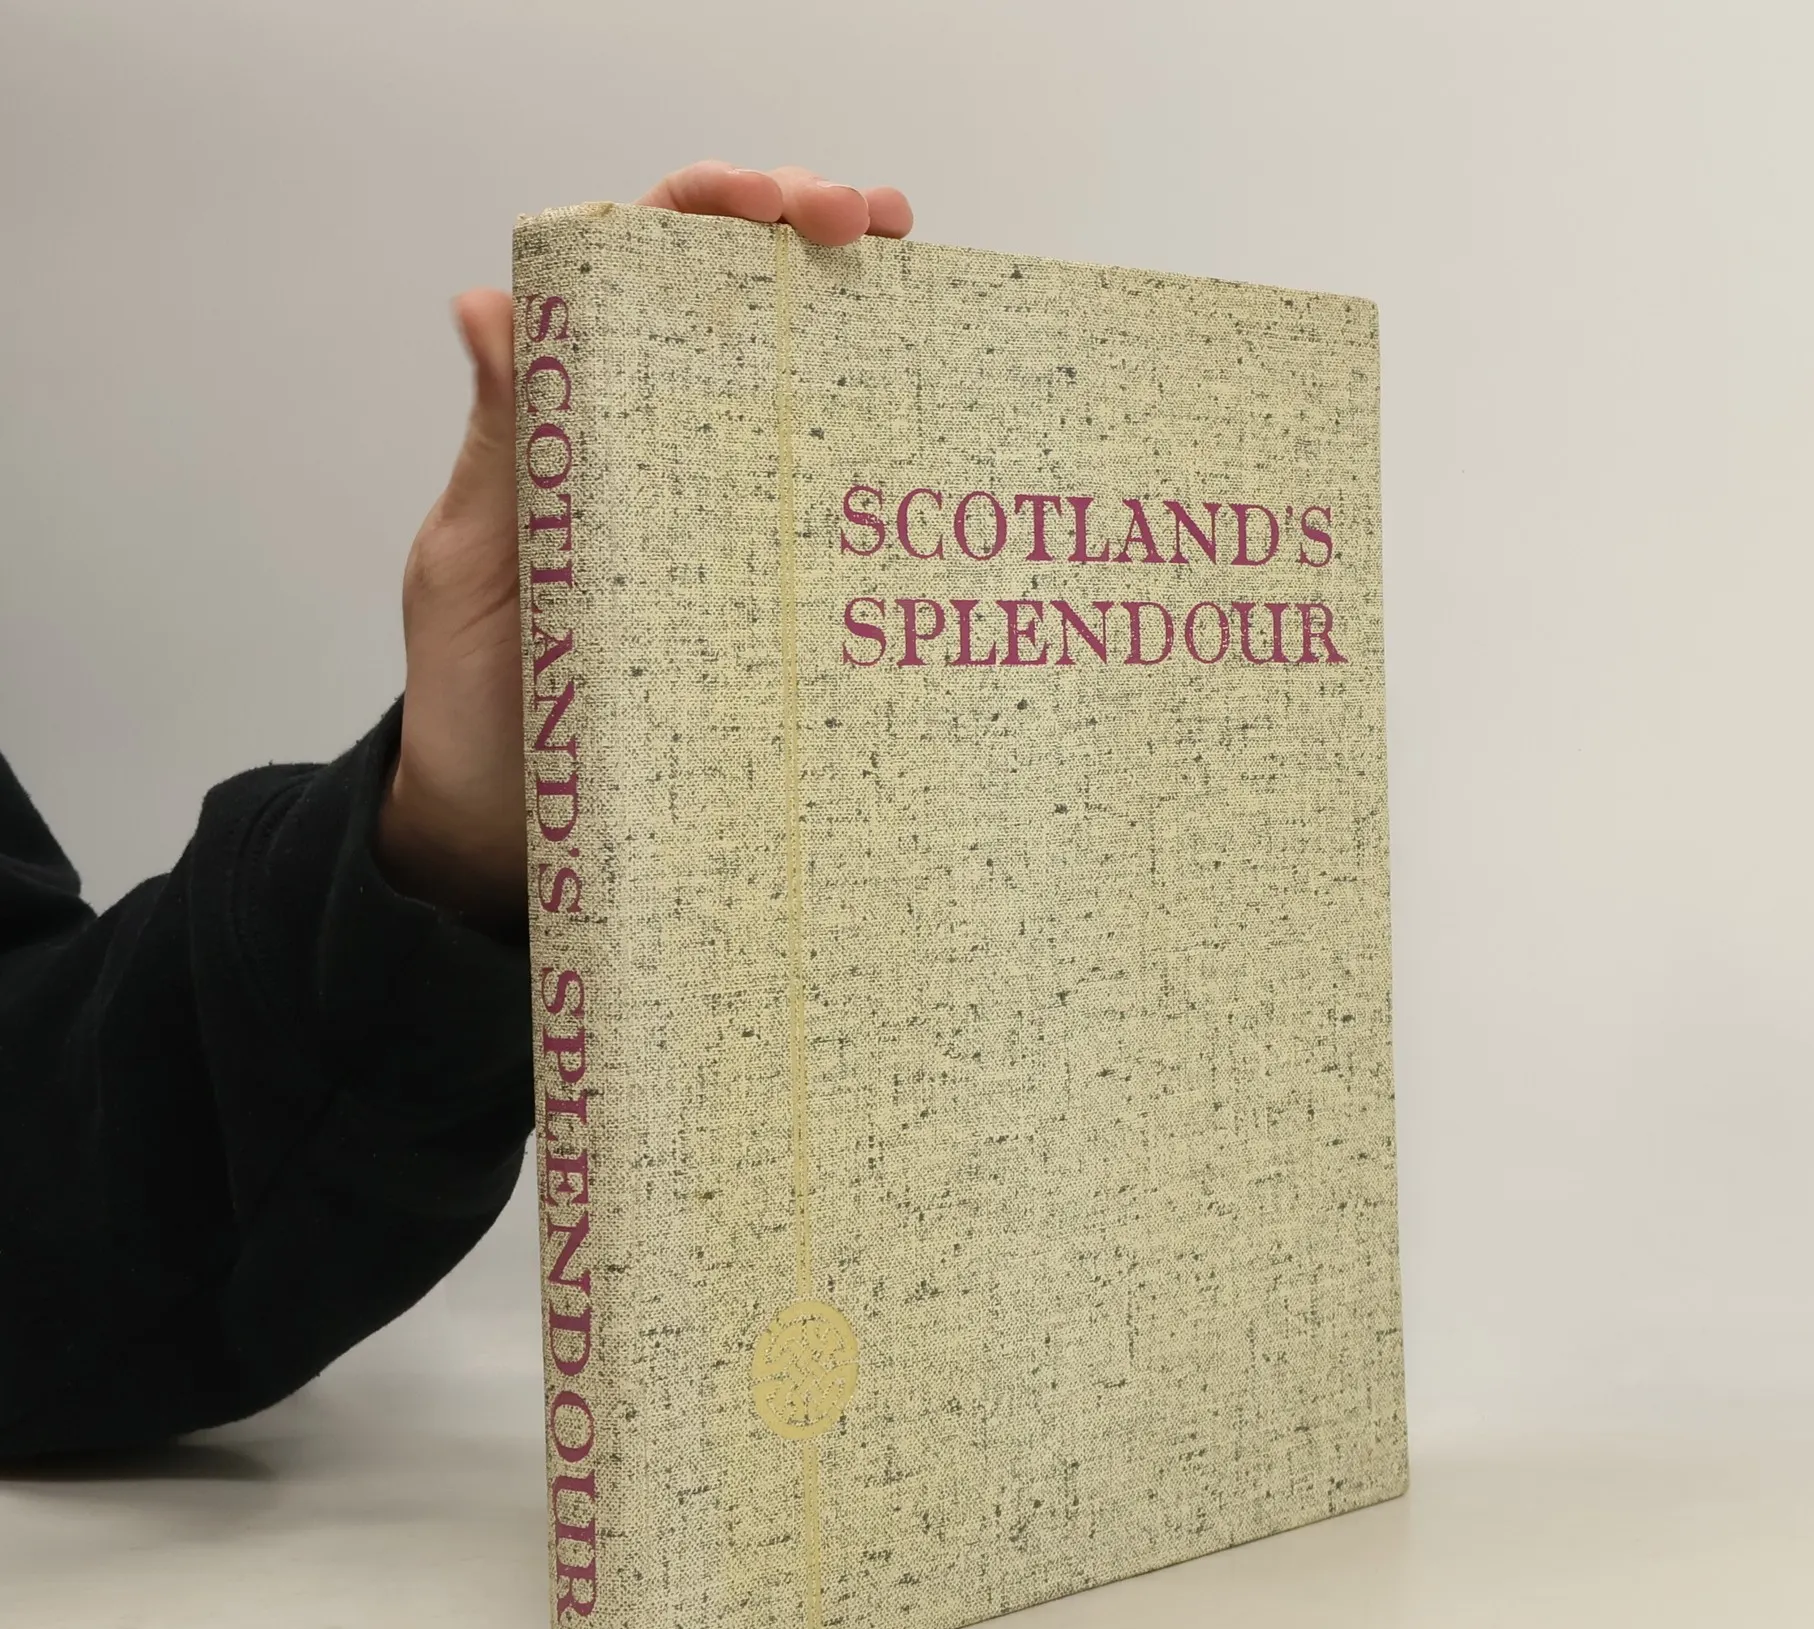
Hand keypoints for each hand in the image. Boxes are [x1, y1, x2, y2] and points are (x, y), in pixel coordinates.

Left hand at [375, 162, 913, 929]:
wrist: (509, 833)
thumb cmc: (476, 702)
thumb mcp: (476, 566)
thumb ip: (501, 451)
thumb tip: (488, 306)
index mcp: (575, 417)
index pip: (638, 269)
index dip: (707, 211)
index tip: (775, 205)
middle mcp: (656, 446)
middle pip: (736, 303)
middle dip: (810, 235)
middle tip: (876, 229)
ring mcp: (718, 518)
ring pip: (795, 389)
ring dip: (863, 324)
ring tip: (925, 290)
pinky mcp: (762, 597)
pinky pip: (821, 517)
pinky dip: (880, 465)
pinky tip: (931, 441)